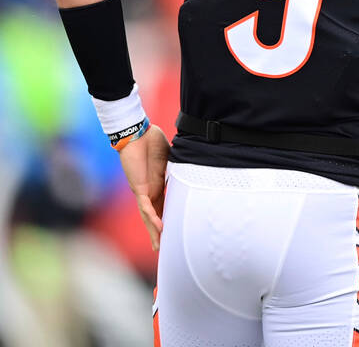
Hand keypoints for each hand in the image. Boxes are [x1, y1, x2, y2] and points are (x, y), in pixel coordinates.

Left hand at [117, 123, 169, 250]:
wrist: (138, 134)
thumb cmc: (153, 142)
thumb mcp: (172, 158)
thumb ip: (179, 166)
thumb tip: (196, 164)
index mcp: (158, 185)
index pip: (162, 208)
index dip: (165, 220)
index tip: (170, 232)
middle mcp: (150, 191)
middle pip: (153, 217)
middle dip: (157, 233)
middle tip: (161, 248)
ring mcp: (143, 191)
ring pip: (148, 216)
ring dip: (153, 231)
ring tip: (159, 245)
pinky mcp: (139, 188)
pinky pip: (146, 206)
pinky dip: (152, 217)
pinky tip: (159, 227)